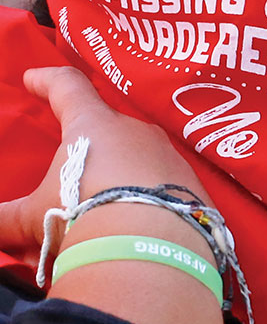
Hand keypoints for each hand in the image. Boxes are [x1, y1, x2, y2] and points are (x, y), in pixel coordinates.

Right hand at [0, 67, 211, 264]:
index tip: (33, 78)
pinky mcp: (191, 183)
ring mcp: (168, 155)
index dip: (48, 81)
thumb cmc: (84, 215)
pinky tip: (139, 217)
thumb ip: (7, 218)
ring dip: (122, 172)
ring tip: (106, 201)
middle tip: (74, 168)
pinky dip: (147, 194)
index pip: (68, 87)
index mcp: (93, 124)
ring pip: (139, 155)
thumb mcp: (36, 217)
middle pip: (108, 126)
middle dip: (90, 144)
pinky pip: (163, 181)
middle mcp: (135, 131)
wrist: (151, 245)